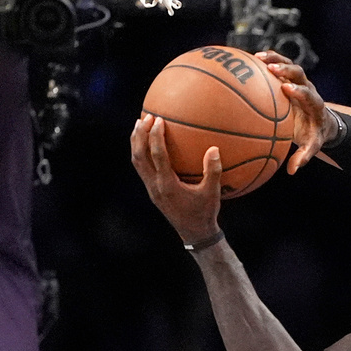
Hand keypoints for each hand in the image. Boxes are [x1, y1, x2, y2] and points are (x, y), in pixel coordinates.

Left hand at [130, 114, 221, 243]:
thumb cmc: (205, 213)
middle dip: (140, 135)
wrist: (194, 233)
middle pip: (139, 156)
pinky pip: (142, 168)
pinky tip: (149, 144)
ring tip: (140, 125)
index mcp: (168, 185)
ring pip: (136, 162)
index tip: (159, 120)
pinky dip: (142, 152)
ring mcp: (151, 189)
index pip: (157, 156)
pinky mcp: (152, 190)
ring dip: (136, 143)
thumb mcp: (213, 193)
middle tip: (146, 117)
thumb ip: (213, 171)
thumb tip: (214, 149)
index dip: (155, 136)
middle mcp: (155, 186)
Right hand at [254, 50, 338, 174]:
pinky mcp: (289, 78)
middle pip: (299, 73)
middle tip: (270, 68)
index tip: (287, 89)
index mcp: (314, 104)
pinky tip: (247, 59)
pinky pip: (278, 65)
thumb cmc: (314, 133)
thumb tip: (292, 171)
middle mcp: (308, 88)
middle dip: (286, 69)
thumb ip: (304, 156)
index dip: (299, 91)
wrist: (320, 120)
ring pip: (288, 64)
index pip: (309, 94)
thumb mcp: (312, 145)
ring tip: (256, 57)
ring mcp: (298, 81)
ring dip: (274, 59)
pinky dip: (266, 61)